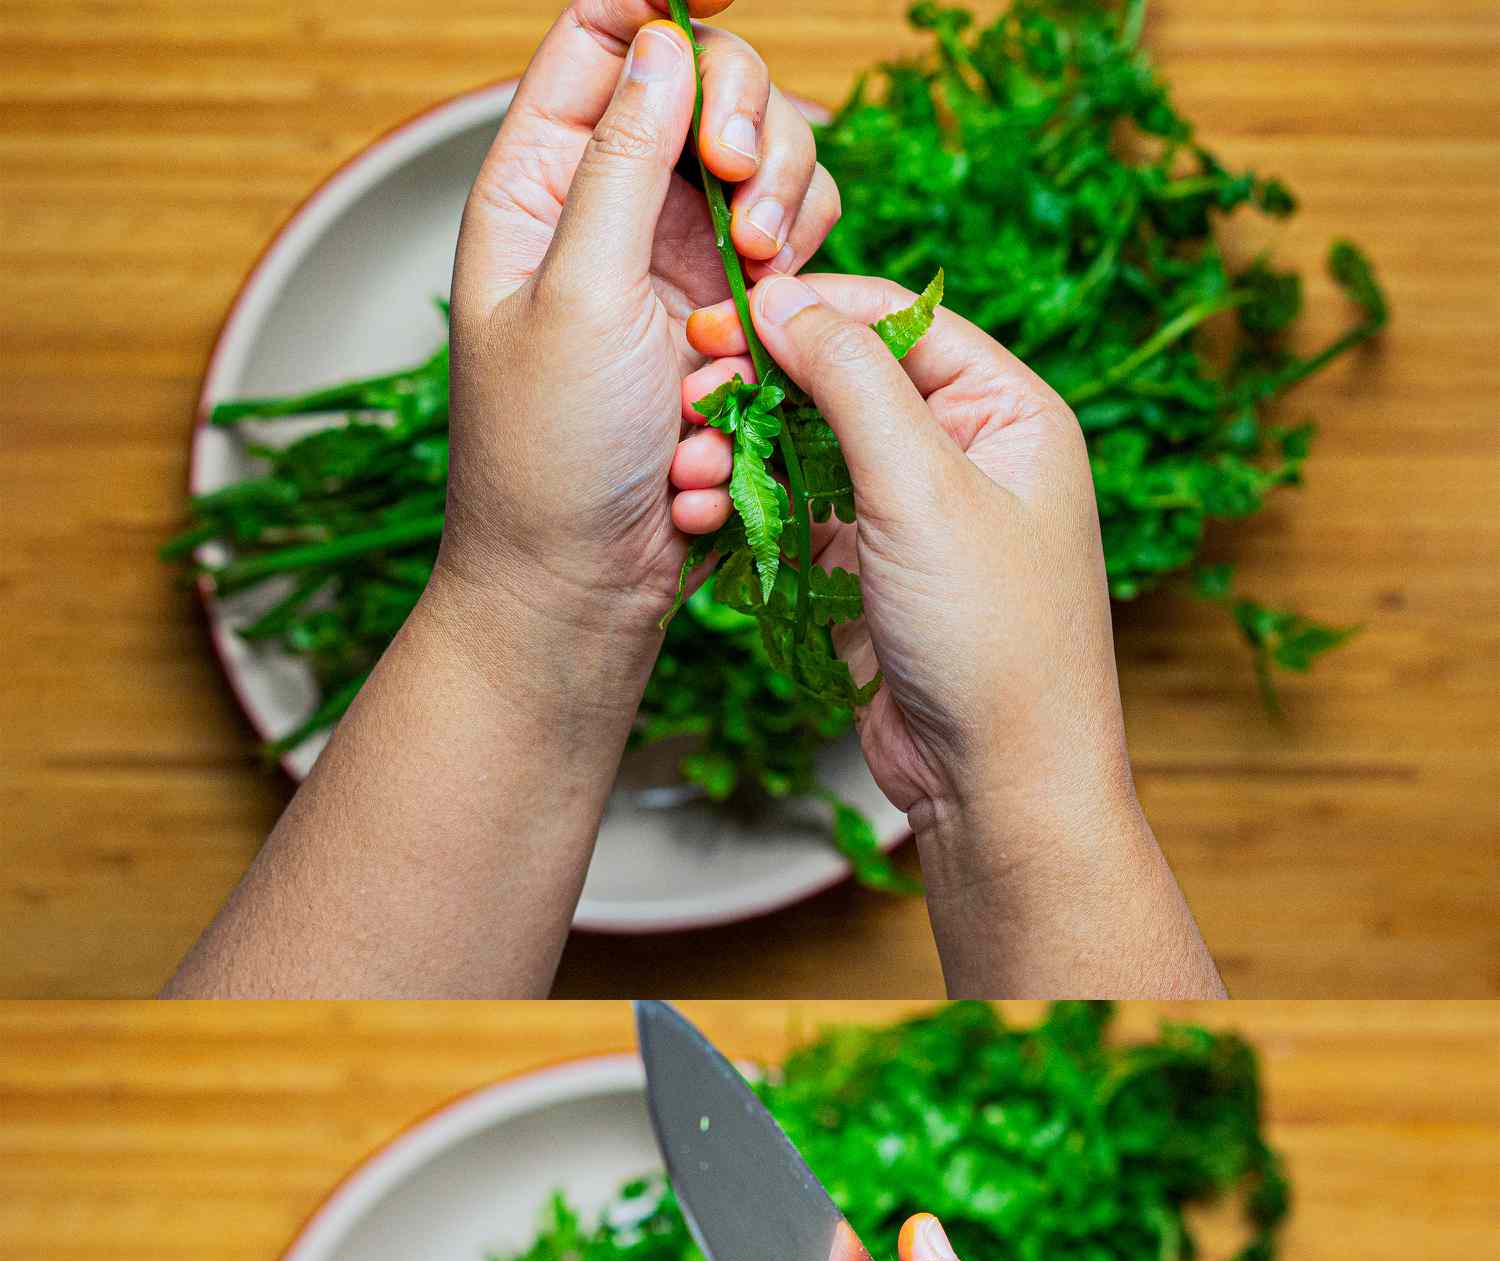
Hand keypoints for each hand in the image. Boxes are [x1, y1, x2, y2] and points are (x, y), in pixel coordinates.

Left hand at [434, 0, 840, 714]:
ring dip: (784, 200)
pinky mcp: (732, 319)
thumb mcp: (577, 295)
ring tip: (761, 277)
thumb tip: (662, 45)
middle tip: (747, 188)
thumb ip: (622, 164)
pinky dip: (797, 268)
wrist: (585, 583)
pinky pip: (791, 248)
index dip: (660, 0)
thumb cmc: (550, 454)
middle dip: (746, 118)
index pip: (598, 39)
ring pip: (765, 164)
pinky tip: (771, 325)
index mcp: (539, 185)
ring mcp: (677, 263)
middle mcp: (611, 209)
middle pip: (703, 83)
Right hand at [677, 271, 1130, 829]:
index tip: (724, 320)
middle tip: (688, 400)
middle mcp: (964, 453)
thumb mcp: (924, 487)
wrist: (998, 780)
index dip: (810, 312)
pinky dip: (749, 513)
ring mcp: (913, 517)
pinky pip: (798, 519)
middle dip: (761, 389)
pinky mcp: (868, 575)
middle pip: (843, 383)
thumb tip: (785, 302)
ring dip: (742, 456)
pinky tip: (701, 517)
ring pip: (809, 453)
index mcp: (1007, 411)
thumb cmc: (992, 633)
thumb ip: (852, 381)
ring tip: (686, 475)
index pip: (898, 321)